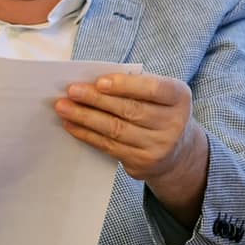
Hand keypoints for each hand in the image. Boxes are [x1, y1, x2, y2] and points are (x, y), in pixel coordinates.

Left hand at [57, 73, 209, 221]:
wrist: (179, 151)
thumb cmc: (161, 111)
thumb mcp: (162, 95)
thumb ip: (138, 86)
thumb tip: (95, 83)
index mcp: (180, 97)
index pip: (153, 89)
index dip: (126, 85)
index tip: (99, 81)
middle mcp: (173, 123)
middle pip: (130, 110)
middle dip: (97, 99)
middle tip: (72, 91)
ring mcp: (158, 145)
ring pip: (116, 129)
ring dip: (85, 117)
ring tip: (64, 107)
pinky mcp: (142, 162)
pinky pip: (109, 146)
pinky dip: (87, 135)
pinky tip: (72, 125)